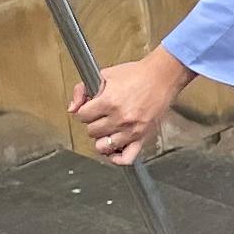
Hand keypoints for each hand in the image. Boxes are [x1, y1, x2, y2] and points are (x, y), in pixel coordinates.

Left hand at [70, 50, 192, 164]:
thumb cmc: (136, 74)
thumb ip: (82, 90)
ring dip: (102, 138)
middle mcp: (120, 118)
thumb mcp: (105, 75)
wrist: (161, 77)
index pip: (82, 116)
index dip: (85, 111)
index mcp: (109, 101)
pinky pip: (126, 158)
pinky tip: (114, 149)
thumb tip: (72, 108)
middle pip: (91, 131)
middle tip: (101, 115)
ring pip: (103, 146)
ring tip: (106, 130)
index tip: (91, 107)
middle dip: (93, 122)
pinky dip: (117, 158)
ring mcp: (131, 130)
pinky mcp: (142, 137)